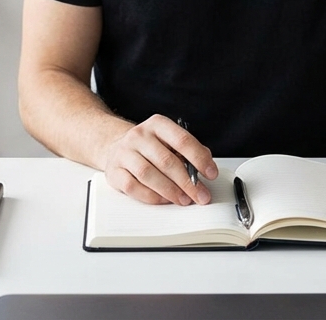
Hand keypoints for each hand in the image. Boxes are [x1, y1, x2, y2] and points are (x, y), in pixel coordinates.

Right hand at [101, 115, 217, 205]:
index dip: (199, 158)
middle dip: (187, 182)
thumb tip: (207, 165)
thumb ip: (189, 151)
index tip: (211, 173)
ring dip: (170, 191)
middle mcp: (139, 135)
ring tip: (184, 200)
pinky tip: (163, 200)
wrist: (116, 147)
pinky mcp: (114, 171)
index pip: (182, 140)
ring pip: (148, 174)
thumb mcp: (169, 141)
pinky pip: (133, 187)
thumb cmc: (149, 147)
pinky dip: (151, 196)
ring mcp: (124, 153)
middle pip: (166, 160)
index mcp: (157, 124)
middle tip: (200, 195)